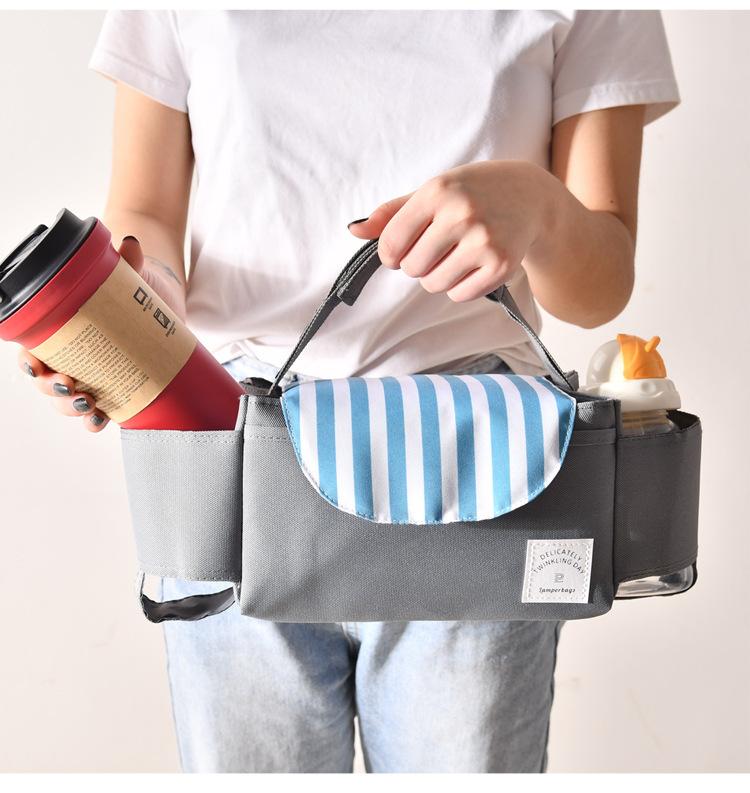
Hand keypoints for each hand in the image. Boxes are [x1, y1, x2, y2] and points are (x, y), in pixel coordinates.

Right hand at [16, 236, 184, 432]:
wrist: (164, 306)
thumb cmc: (135, 291)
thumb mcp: (131, 278)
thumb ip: (128, 263)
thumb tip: (130, 245)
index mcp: (62, 331)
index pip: (33, 351)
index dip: (29, 364)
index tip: (36, 366)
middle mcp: (72, 356)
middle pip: (47, 382)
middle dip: (53, 390)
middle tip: (71, 386)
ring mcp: (93, 375)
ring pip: (68, 400)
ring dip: (71, 409)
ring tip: (89, 406)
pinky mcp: (116, 388)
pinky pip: (98, 411)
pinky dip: (94, 420)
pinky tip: (99, 421)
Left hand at [347, 160, 555, 302]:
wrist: (530, 197)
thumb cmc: (472, 193)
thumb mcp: (432, 192)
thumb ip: (392, 214)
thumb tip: (355, 231)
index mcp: (437, 192)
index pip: (391, 242)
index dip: (389, 255)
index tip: (399, 253)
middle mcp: (461, 214)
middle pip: (412, 268)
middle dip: (417, 264)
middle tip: (436, 249)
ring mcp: (483, 241)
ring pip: (434, 284)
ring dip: (438, 277)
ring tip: (455, 256)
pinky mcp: (501, 265)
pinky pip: (459, 295)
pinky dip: (460, 287)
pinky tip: (472, 265)